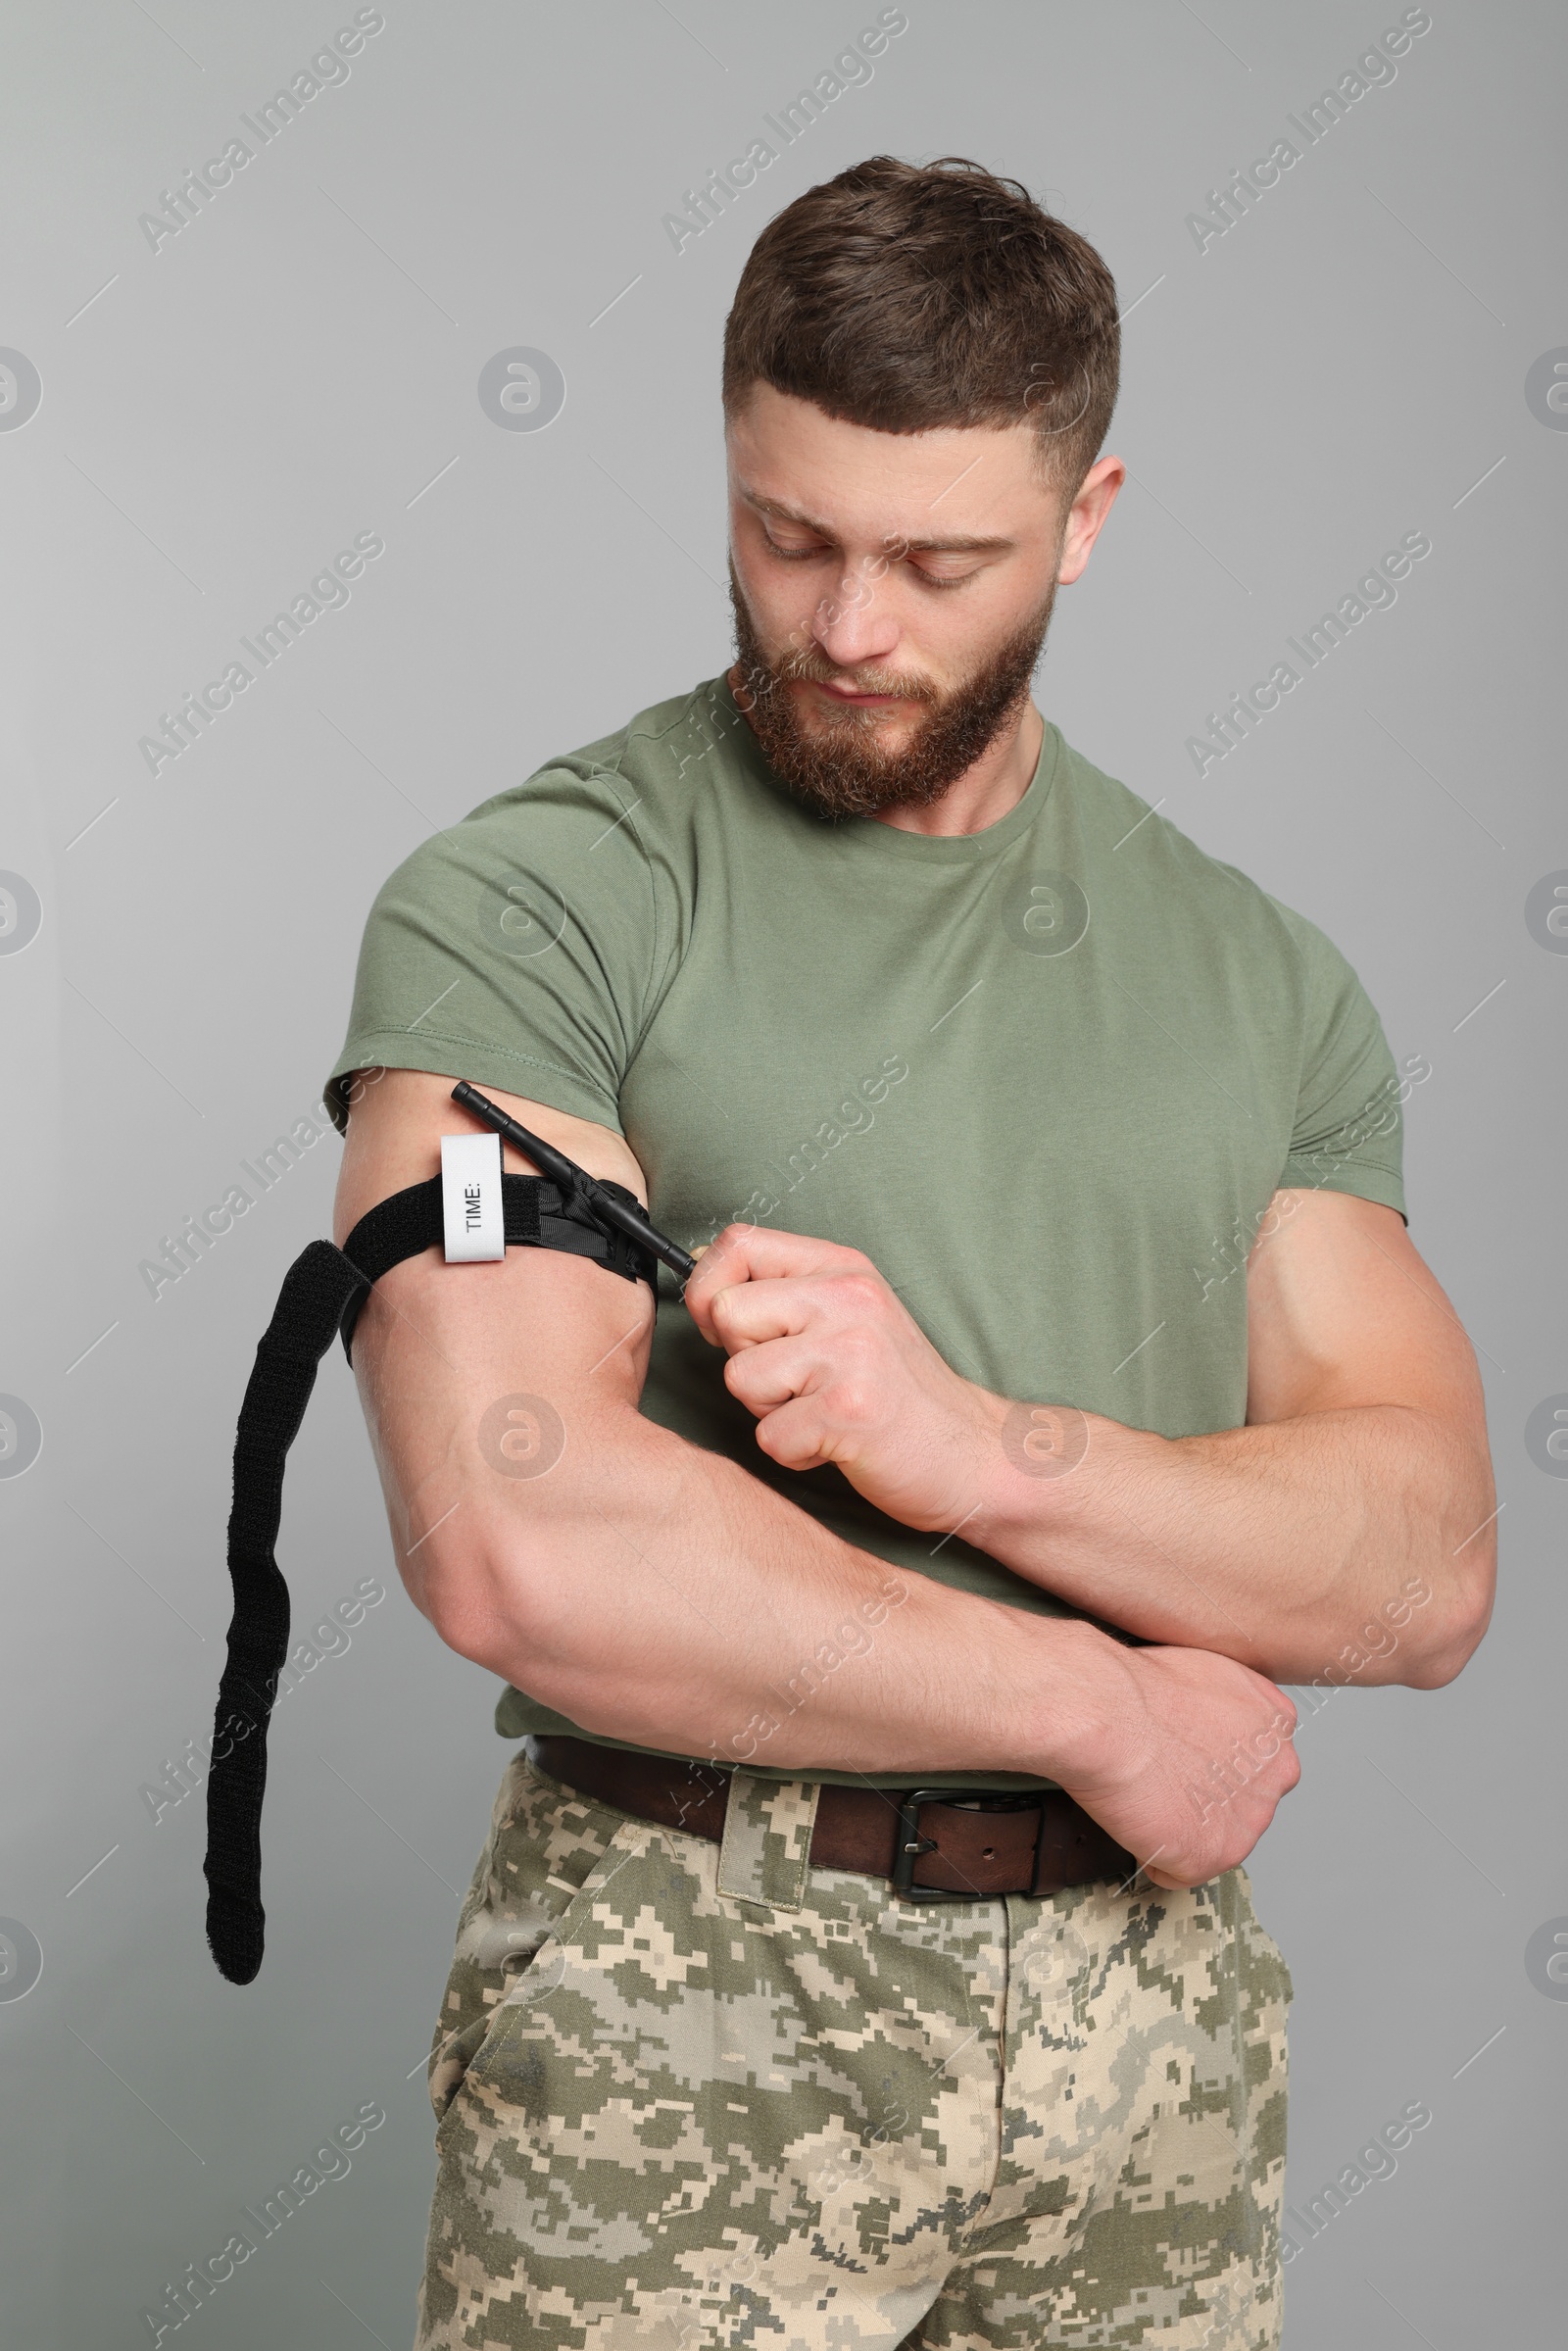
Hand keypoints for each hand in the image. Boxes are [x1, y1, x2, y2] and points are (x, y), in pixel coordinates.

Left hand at [683, 1225, 994, 1533]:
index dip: (711, 1288)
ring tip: (823, 1412)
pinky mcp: (850, 1410)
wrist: (975, 1454)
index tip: (735, 1328)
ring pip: (739, 1378)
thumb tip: (699, 1276)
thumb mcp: (850, 1316)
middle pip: (726, 1313)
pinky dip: (795, 1453)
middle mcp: (849, 1297)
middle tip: (800, 1383)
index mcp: (843, 1267)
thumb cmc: (899, 1392)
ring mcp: (852, 1351)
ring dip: (771, 1412)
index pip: (736, 1242)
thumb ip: (784, 1293)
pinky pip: (769, 1437)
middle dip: (745, 1359)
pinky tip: (838, 1444)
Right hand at [1045, 1633, 1300, 1887]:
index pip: (1255, 1756)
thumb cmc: (1135, 1684)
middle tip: (1161, 1777)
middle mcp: (1276, 1771)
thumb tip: (1204, 1718)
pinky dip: (1153, 1855)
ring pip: (1215, 1836)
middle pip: (1242, 1799)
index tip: (1185, 1755)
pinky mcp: (1212, 1855)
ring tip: (1143, 1795)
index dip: (1213, 1759)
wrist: (1107, 1713)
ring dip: (1181, 1826)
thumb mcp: (1202, 1668)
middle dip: (1204, 1796)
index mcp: (1275, 1722)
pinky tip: (1135, 1822)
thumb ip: (1224, 1703)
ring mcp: (1249, 1818)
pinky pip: (1180, 1871)